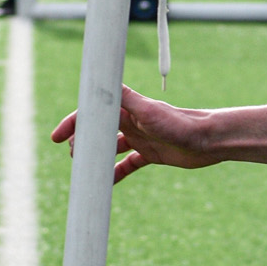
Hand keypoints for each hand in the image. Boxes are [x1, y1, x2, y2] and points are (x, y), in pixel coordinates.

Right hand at [50, 85, 219, 182]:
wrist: (208, 140)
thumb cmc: (180, 123)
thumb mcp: (148, 110)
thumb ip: (124, 98)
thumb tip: (99, 82)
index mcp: (127, 109)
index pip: (93, 113)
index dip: (74, 123)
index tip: (57, 137)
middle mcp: (131, 122)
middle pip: (99, 130)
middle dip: (82, 142)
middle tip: (74, 156)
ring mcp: (140, 138)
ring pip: (110, 147)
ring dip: (96, 157)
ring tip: (85, 169)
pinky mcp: (150, 154)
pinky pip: (128, 164)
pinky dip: (116, 173)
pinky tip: (107, 183)